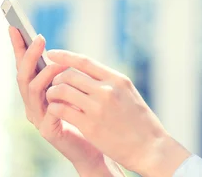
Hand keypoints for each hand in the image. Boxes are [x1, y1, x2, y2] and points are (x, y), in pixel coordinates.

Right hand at [8, 27, 117, 175]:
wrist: (95, 147)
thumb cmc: (86, 115)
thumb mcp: (76, 90)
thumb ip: (66, 76)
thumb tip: (60, 55)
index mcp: (38, 92)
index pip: (25, 66)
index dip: (19, 47)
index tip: (14, 26)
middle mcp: (33, 104)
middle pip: (23, 76)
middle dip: (29, 55)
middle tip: (38, 38)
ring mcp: (38, 118)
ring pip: (33, 92)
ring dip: (44, 74)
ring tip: (56, 63)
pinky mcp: (49, 131)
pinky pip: (48, 111)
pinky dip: (55, 99)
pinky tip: (63, 90)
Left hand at [45, 50, 191, 176]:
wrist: (149, 147)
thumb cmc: (140, 121)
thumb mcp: (129, 94)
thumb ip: (110, 83)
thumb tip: (87, 74)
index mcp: (118, 79)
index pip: (85, 62)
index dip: (65, 56)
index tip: (52, 54)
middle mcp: (107, 90)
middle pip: (70, 75)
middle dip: (57, 78)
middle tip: (54, 85)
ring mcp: (98, 108)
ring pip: (62, 91)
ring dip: (52, 93)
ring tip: (52, 98)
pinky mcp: (90, 126)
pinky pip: (62, 110)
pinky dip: (55, 108)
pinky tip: (55, 111)